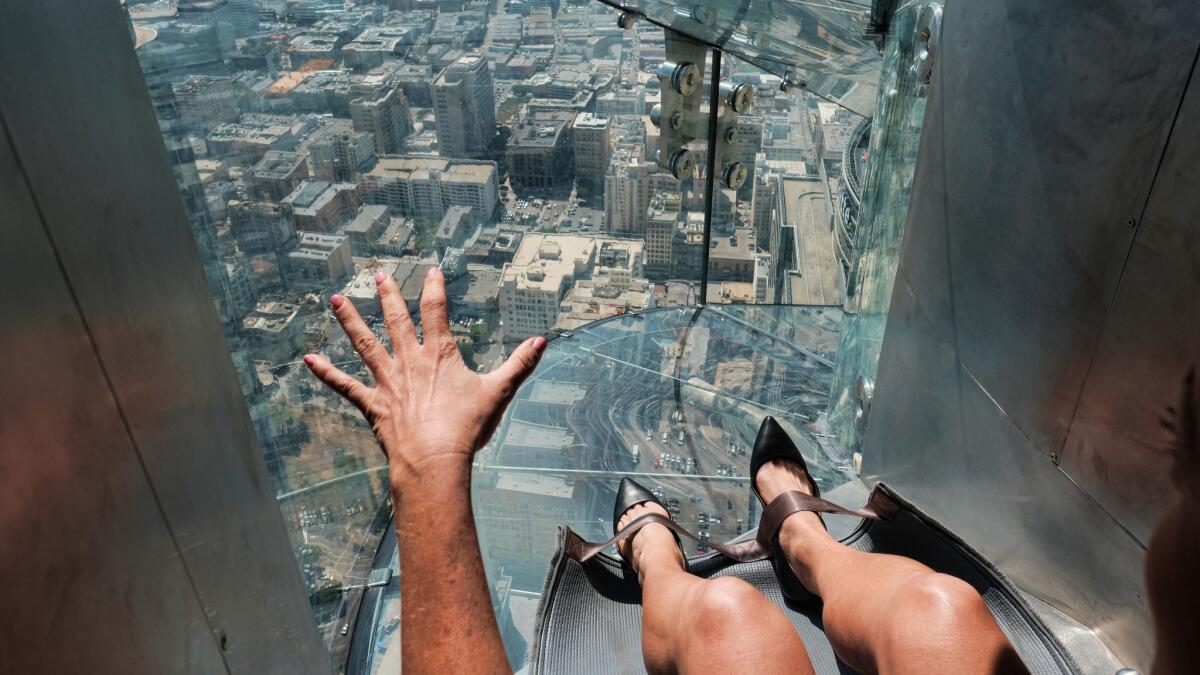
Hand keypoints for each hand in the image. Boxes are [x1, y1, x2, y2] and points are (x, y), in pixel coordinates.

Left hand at [304, 266, 545, 483]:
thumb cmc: (467, 428)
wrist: (434, 460)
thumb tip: (543, 342)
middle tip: (378, 275)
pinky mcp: (372, 404)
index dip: (434, 288)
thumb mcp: (499, 392)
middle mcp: (409, 361)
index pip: (436, 311)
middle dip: (388, 295)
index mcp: (439, 354)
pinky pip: (344, 385)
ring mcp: (387, 381)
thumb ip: (520, 364)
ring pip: (364, 343)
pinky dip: (325, 372)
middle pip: (395, 319)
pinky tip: (307, 359)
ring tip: (335, 300)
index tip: (431, 270)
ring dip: (349, 320)